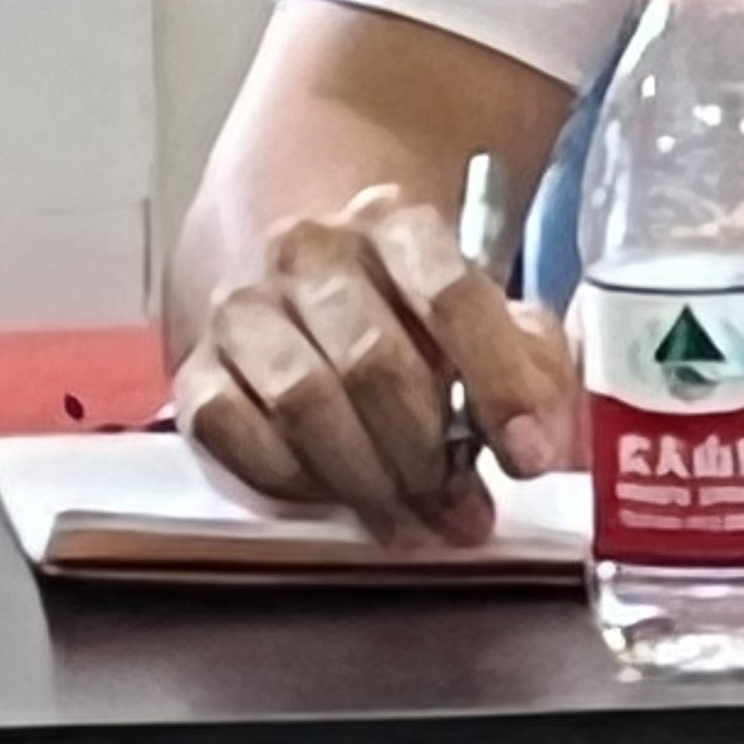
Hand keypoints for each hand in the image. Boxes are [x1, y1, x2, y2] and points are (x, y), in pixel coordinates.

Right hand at [174, 181, 580, 542]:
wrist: (304, 280)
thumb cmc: (409, 311)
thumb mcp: (482, 314)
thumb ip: (528, 363)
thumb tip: (548, 441)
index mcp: (398, 221)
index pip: (453, 294)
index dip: (497, 382)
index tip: (528, 454)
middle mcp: (312, 249)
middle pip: (374, 361)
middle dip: (427, 456)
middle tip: (461, 513)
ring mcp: (246, 305)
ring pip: (305, 402)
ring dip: (366, 480)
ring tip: (409, 523)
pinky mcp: (196, 365)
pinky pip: (235, 435)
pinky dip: (290, 480)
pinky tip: (332, 498)